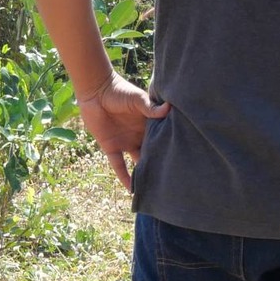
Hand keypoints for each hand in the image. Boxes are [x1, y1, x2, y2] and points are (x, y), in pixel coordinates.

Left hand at [78, 75, 169, 190]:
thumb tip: (169, 108)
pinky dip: (124, 177)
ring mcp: (125, 142)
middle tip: (173, 179)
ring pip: (136, 162)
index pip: (161, 138)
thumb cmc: (120, 91)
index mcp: (148, 124)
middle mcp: (139, 135)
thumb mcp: (138, 99)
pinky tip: (131, 189)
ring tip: (155, 188)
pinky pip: (118, 165)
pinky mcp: (111, 147)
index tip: (182, 159)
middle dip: (159, 163)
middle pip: (151, 152)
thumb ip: (151, 107)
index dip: (169, 147)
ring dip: (143, 173)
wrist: (96, 91)